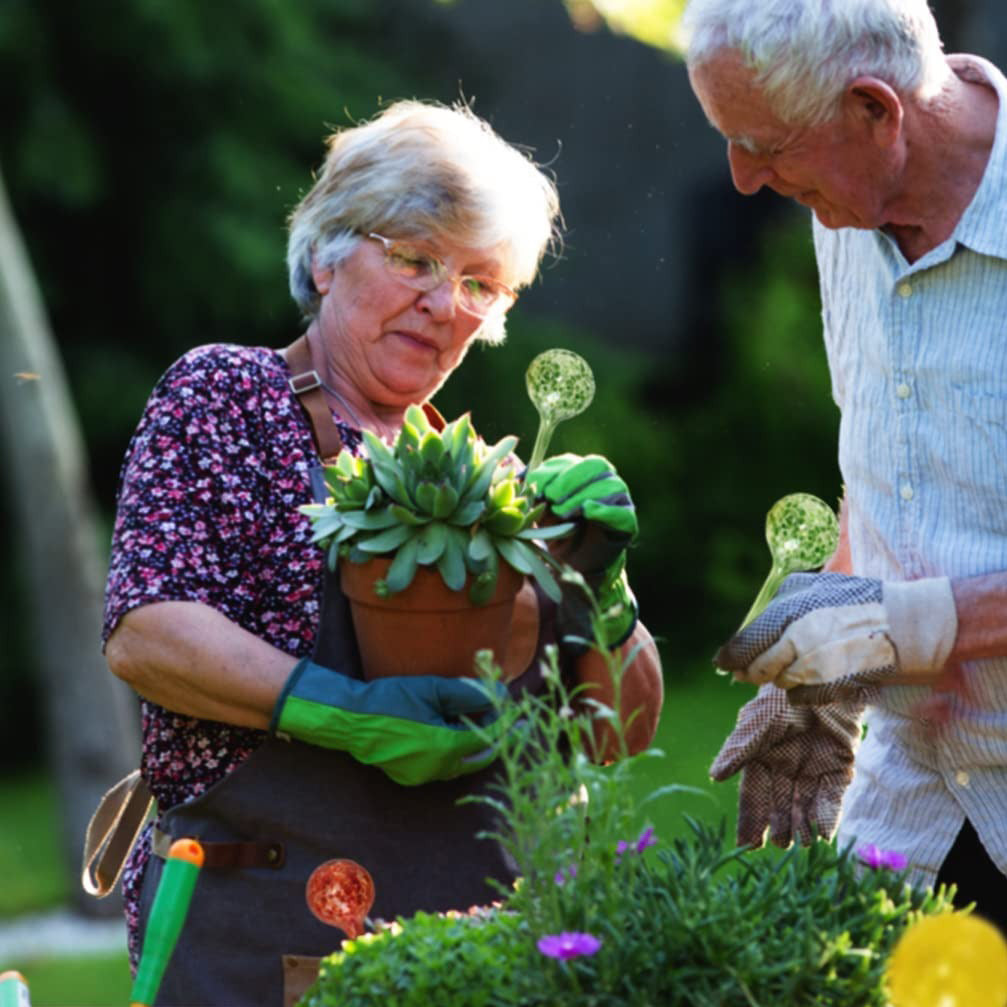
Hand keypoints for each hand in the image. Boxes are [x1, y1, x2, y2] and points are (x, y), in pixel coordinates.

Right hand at [272, 659, 508, 785]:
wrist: (350, 719)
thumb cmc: (390, 698)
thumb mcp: (433, 689)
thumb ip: (469, 693)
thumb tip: (499, 693)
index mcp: (446, 747)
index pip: (489, 739)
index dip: (507, 725)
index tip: (521, 714)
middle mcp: (438, 768)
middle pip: (480, 757)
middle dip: (498, 740)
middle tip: (513, 723)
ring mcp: (423, 776)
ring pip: (463, 764)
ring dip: (477, 746)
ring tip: (485, 723)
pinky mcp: (411, 776)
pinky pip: (444, 767)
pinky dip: (456, 752)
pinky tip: (456, 732)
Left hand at [526, 453, 637, 649]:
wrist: (572, 568)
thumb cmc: (553, 535)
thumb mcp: (537, 510)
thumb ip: (529, 489)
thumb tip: (510, 466)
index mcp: (580, 474)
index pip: (569, 461)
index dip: (550, 472)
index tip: (534, 488)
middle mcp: (604, 481)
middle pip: (593, 465)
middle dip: (568, 480)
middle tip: (550, 500)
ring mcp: (619, 501)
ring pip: (607, 485)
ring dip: (582, 495)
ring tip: (563, 512)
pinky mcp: (626, 522)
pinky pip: (622, 512)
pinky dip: (604, 510)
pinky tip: (587, 512)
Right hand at [710, 685, 862, 846]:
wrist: (826, 680)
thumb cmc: (784, 697)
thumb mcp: (758, 720)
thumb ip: (740, 748)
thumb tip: (715, 776)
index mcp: (762, 757)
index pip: (753, 794)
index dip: (751, 818)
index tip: (748, 844)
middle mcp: (785, 768)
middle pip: (779, 804)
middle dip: (779, 825)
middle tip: (780, 845)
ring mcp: (813, 770)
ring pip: (805, 804)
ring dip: (802, 824)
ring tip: (801, 843)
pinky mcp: (839, 769)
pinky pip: (831, 797)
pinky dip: (827, 815)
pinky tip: (823, 833)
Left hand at [714, 572, 957, 704]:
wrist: (917, 623)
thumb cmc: (869, 604)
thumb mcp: (822, 589)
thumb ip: (786, 608)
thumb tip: (752, 636)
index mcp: (792, 599)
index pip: (749, 637)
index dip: (734, 654)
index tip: (723, 663)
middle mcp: (797, 626)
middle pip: (759, 664)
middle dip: (754, 672)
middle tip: (747, 676)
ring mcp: (813, 655)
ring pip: (781, 681)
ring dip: (788, 679)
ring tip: (812, 666)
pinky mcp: (830, 680)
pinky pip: (802, 696)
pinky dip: (808, 693)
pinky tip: (826, 678)